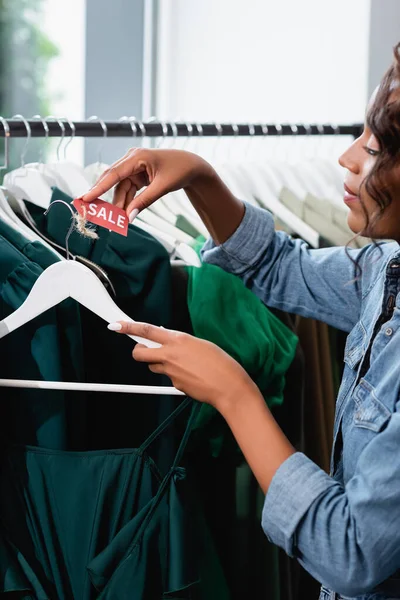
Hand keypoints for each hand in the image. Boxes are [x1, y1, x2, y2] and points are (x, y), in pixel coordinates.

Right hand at [81, 148, 214, 220]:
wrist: (191, 166)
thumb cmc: (179, 171)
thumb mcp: (162, 187)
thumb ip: (144, 202)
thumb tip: (128, 217)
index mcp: (137, 157)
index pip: (114, 174)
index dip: (98, 187)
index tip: (86, 198)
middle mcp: (132, 159)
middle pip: (112, 180)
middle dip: (102, 196)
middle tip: (89, 210)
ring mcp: (133, 167)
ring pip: (119, 188)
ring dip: (118, 205)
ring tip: (116, 221)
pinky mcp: (136, 175)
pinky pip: (126, 190)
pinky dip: (125, 202)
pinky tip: (123, 214)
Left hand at [108, 321, 257, 411]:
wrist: (229, 387)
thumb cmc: (221, 363)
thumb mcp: (201, 344)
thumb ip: (182, 343)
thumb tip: (171, 342)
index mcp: (178, 340)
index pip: (147, 330)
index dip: (129, 327)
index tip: (116, 325)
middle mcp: (170, 355)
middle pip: (140, 353)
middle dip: (138, 350)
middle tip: (145, 350)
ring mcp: (170, 372)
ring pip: (153, 366)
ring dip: (160, 364)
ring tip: (182, 365)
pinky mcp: (174, 385)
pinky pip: (169, 378)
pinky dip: (176, 376)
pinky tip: (192, 376)